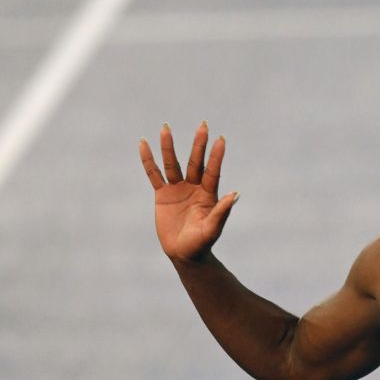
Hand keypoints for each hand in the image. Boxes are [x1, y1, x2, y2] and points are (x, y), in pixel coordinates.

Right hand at [139, 122, 237, 261]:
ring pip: (172, 164)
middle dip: (198, 144)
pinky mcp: (162, 194)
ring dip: (169, 147)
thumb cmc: (201, 244)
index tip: (221, 139)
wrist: (184, 254)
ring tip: (166, 128)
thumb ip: (222, 212)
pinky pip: (153, 174)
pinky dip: (148, 160)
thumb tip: (235, 194)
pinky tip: (143, 144)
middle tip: (203, 125)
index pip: (213, 171)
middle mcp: (194, 188)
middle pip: (195, 162)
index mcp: (209, 195)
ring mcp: (178, 189)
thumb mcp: (212, 229)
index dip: (216, 156)